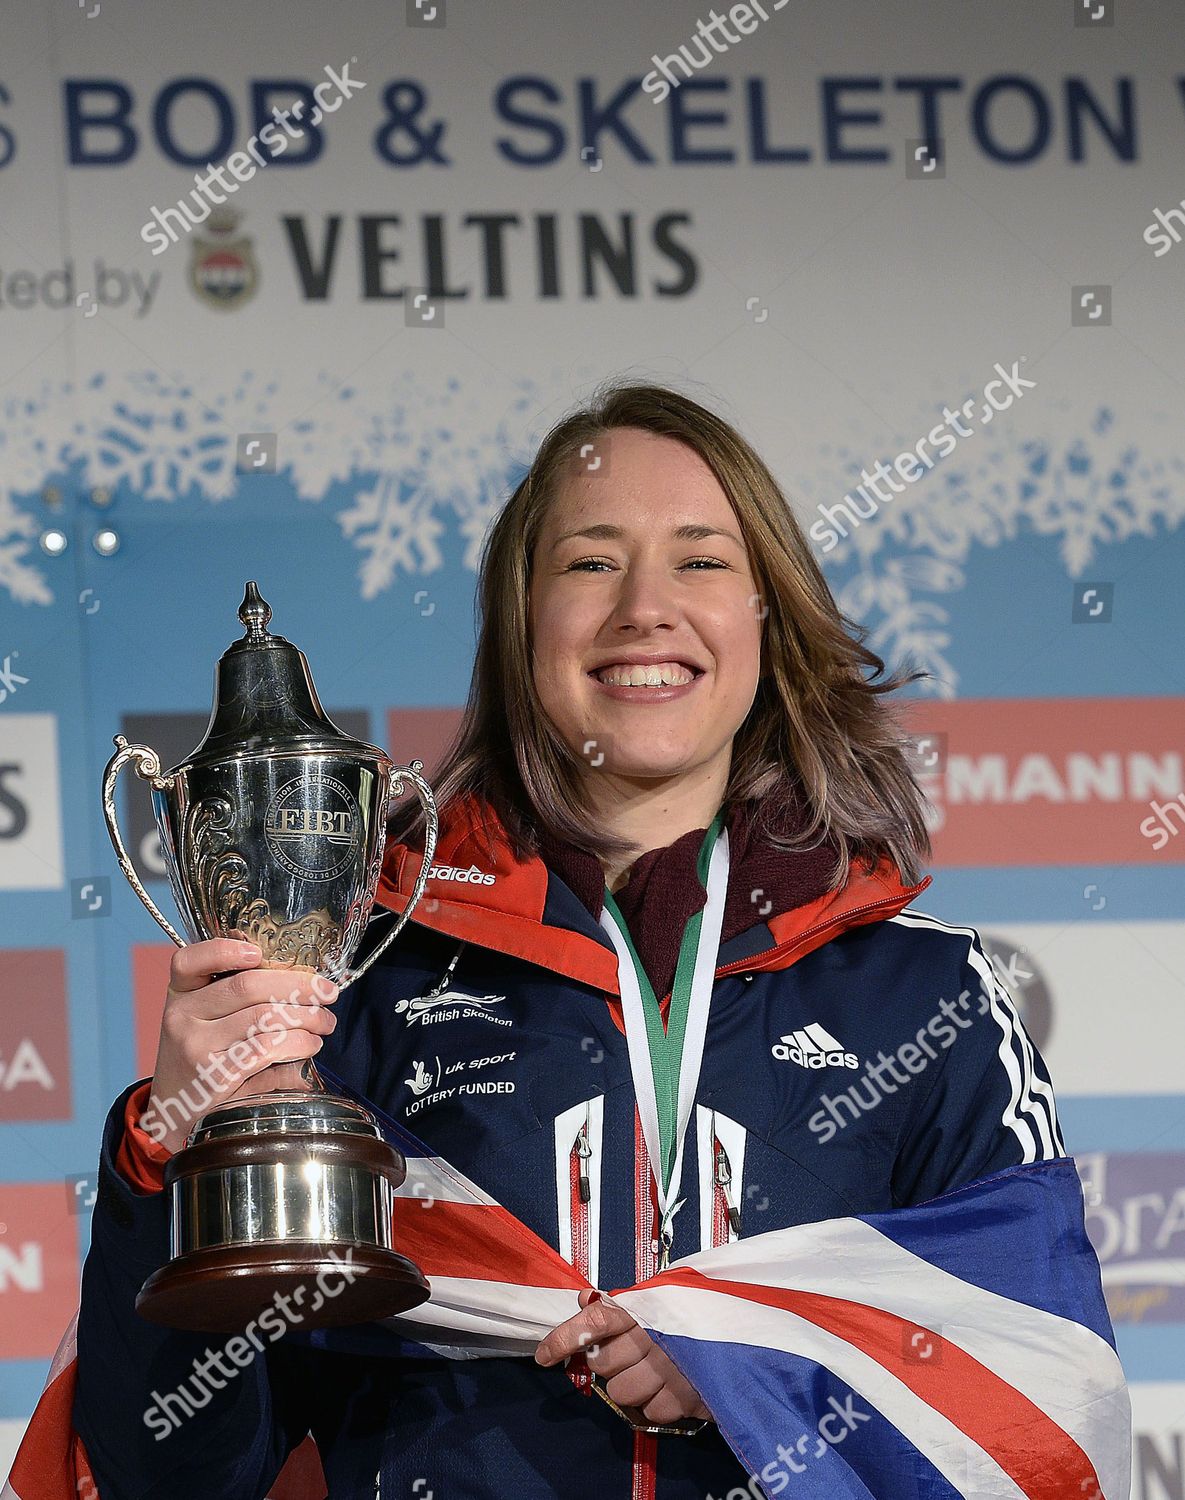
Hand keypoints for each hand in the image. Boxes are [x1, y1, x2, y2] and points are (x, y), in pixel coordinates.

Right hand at [144, 939, 339, 1154]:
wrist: (177, 1115)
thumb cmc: (202, 1061)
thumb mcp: (204, 1023)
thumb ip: (237, 1001)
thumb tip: (303, 984)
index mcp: (180, 996)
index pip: (187, 961)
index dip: (223, 951)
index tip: (257, 952)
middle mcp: (181, 1017)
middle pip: (245, 985)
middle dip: (297, 984)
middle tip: (327, 992)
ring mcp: (196, 1046)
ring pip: (263, 1016)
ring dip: (307, 1016)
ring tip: (325, 1022)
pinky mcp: (215, 1075)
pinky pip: (267, 1047)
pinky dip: (298, 1042)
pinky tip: (310, 1044)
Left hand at [535, 1289, 710, 1425]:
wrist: (752, 1328)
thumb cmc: (700, 1311)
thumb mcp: (662, 1297)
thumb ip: (621, 1303)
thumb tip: (583, 1300)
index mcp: (646, 1307)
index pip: (595, 1321)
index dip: (565, 1338)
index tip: (544, 1354)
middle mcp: (655, 1337)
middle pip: (602, 1364)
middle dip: (608, 1361)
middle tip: (630, 1353)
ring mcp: (672, 1370)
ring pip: (621, 1393)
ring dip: (632, 1385)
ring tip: (655, 1370)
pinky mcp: (688, 1398)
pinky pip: (650, 1412)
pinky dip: (657, 1402)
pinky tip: (672, 1385)